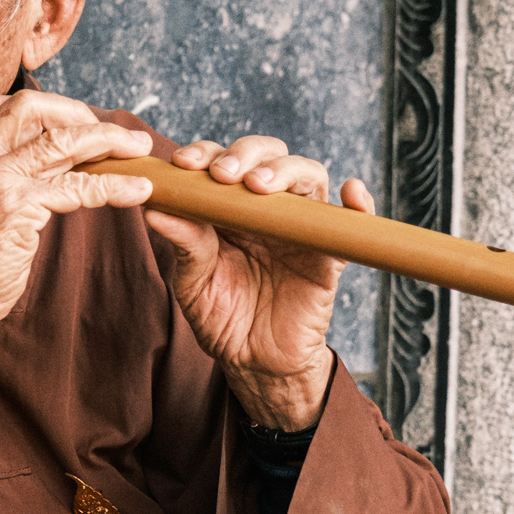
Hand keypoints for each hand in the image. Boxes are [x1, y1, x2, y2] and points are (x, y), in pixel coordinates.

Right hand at [0, 92, 153, 395]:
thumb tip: (37, 166)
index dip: (44, 108)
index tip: (72, 122)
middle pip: (30, 107)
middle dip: (78, 112)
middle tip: (110, 133)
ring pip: (61, 141)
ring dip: (108, 140)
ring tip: (138, 148)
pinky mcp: (16, 208)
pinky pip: (76, 185)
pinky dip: (112, 185)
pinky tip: (136, 190)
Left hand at [144, 136, 375, 429]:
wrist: (253, 361)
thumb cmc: (220, 316)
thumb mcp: (192, 282)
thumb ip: (184, 244)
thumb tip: (155, 208)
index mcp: (228, 206)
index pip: (222, 161)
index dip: (205, 153)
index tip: (185, 164)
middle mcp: (266, 207)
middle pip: (268, 155)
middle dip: (246, 154)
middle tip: (224, 174)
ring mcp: (300, 226)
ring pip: (307, 176)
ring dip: (287, 170)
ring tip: (261, 185)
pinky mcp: (330, 254)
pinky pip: (353, 222)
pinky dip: (359, 203)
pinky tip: (350, 192)